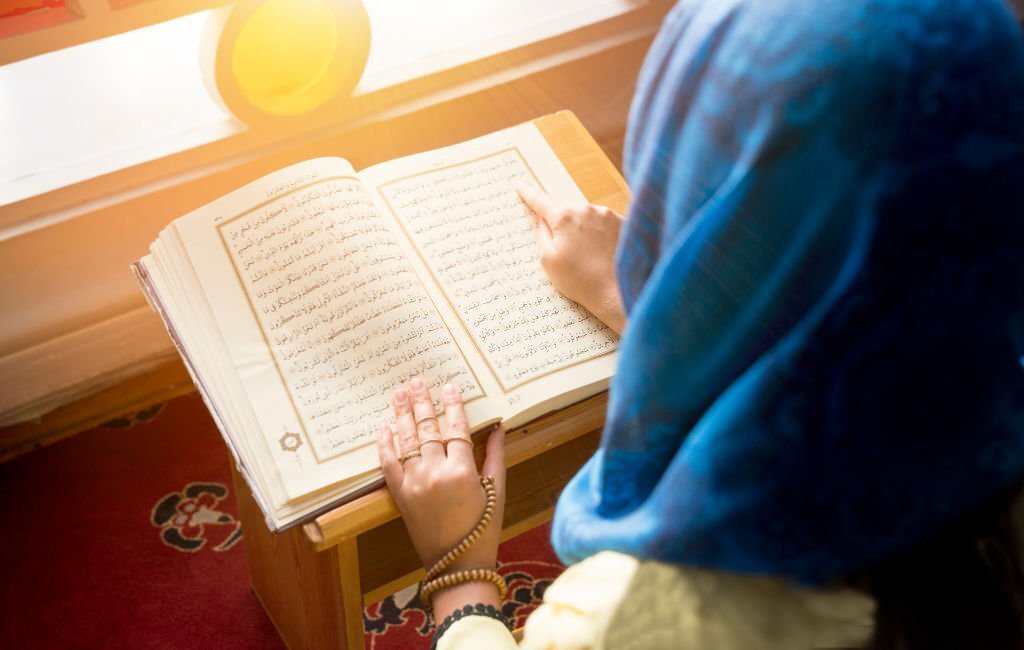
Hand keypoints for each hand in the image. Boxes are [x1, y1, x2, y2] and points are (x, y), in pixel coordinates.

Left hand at [377, 377, 506, 576]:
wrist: (457, 563)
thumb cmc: (483, 528)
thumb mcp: (496, 490)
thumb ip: (495, 455)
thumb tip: (499, 426)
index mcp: (463, 471)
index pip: (456, 428)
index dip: (452, 405)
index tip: (449, 387)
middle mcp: (436, 474)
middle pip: (428, 428)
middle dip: (422, 402)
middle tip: (417, 381)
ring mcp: (414, 484)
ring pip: (406, 441)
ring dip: (401, 415)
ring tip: (399, 394)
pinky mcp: (400, 496)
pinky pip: (388, 465)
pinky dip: (385, 445)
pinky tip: (384, 427)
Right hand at [516, 182, 626, 333]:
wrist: (616, 293)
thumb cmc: (580, 280)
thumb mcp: (548, 260)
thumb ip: (542, 234)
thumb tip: (544, 219)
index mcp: (564, 217)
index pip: (541, 201)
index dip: (529, 193)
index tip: (520, 184)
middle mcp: (587, 210)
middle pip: (567, 211)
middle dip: (563, 225)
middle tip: (567, 251)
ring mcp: (607, 215)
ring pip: (587, 217)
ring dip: (583, 231)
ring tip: (588, 258)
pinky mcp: (623, 223)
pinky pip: (604, 223)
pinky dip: (600, 235)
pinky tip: (603, 255)